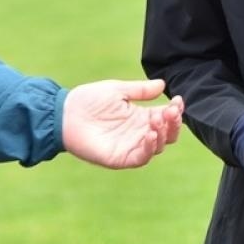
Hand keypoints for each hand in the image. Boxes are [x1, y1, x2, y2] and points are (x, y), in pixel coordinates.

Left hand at [62, 79, 183, 168]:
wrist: (65, 114)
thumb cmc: (88, 100)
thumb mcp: (118, 90)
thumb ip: (140, 90)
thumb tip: (163, 84)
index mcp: (140, 117)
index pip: (166, 117)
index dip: (175, 111)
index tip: (178, 100)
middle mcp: (139, 133)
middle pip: (167, 134)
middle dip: (173, 123)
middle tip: (171, 111)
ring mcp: (131, 147)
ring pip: (158, 146)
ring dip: (163, 133)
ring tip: (159, 119)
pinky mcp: (121, 158)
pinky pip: (141, 158)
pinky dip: (149, 148)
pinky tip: (150, 134)